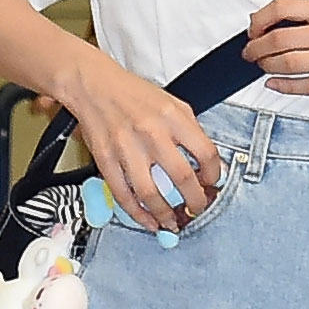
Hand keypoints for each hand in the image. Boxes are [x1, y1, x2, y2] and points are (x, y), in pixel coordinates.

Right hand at [71, 56, 223, 233]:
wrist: (94, 86)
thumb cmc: (133, 94)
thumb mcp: (172, 103)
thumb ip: (190, 130)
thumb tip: (207, 161)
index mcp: (172, 116)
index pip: (206, 152)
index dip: (214, 174)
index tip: (213, 183)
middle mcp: (151, 132)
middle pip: (182, 177)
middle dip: (195, 201)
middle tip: (198, 208)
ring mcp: (127, 148)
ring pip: (151, 193)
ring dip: (165, 215)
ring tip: (173, 222)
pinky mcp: (106, 160)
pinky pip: (123, 194)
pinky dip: (137, 213)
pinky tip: (147, 220)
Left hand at [243, 0, 308, 96]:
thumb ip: (307, 17)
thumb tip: (266, 22)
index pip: (284, 6)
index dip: (260, 19)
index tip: (253, 29)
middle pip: (280, 39)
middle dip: (257, 48)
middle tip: (250, 53)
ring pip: (289, 64)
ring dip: (268, 66)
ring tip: (262, 66)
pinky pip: (306, 86)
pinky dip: (284, 86)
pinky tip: (274, 83)